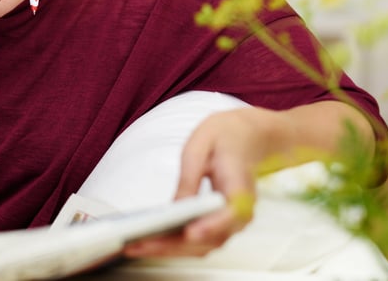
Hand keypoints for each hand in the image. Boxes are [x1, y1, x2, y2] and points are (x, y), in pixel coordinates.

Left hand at [122, 107, 279, 258]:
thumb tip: (177, 208)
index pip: (229, 214)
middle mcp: (240, 212)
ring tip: (137, 247)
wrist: (250, 136)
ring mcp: (232, 221)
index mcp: (239, 187)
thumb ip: (189, 178)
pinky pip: (200, 241)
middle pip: (210, 239)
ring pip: (203, 246)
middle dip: (173, 246)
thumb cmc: (225, 136)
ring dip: (170, 251)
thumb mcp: (201, 146)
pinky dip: (175, 246)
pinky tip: (151, 242)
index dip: (210, 226)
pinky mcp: (221, 224)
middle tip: (140, 245)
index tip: (189, 232)